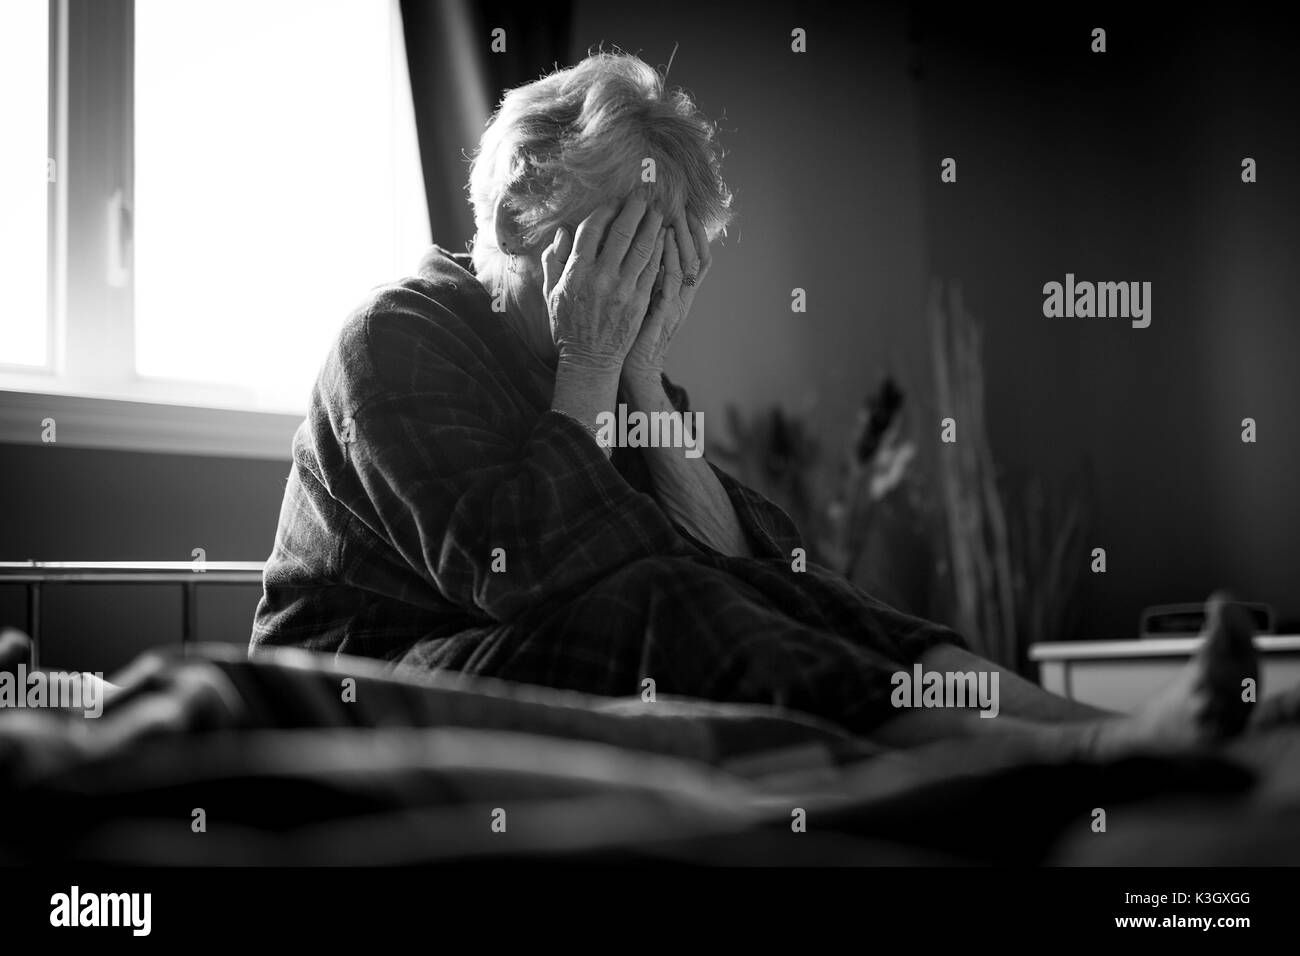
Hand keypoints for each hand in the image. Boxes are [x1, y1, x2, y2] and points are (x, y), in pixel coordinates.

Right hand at [542, 190, 666, 372]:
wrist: (590, 359)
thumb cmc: (568, 325)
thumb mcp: (551, 292)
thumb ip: (554, 260)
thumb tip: (563, 232)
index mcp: (576, 272)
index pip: (592, 230)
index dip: (606, 210)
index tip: (615, 200)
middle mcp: (600, 277)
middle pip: (621, 232)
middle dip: (634, 209)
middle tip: (643, 195)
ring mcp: (623, 289)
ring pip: (642, 247)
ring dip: (652, 224)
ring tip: (658, 210)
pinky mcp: (640, 301)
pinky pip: (654, 268)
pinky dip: (660, 249)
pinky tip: (664, 236)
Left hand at [622, 211, 711, 383]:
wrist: (633, 372)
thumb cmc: (631, 339)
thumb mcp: (643, 304)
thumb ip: (646, 280)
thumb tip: (640, 254)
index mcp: (678, 295)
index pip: (694, 259)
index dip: (694, 235)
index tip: (684, 210)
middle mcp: (682, 298)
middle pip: (697, 256)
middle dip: (691, 229)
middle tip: (681, 204)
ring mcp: (675, 305)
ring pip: (688, 264)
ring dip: (682, 236)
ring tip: (675, 213)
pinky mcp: (663, 312)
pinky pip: (671, 279)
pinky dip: (669, 256)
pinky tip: (663, 237)